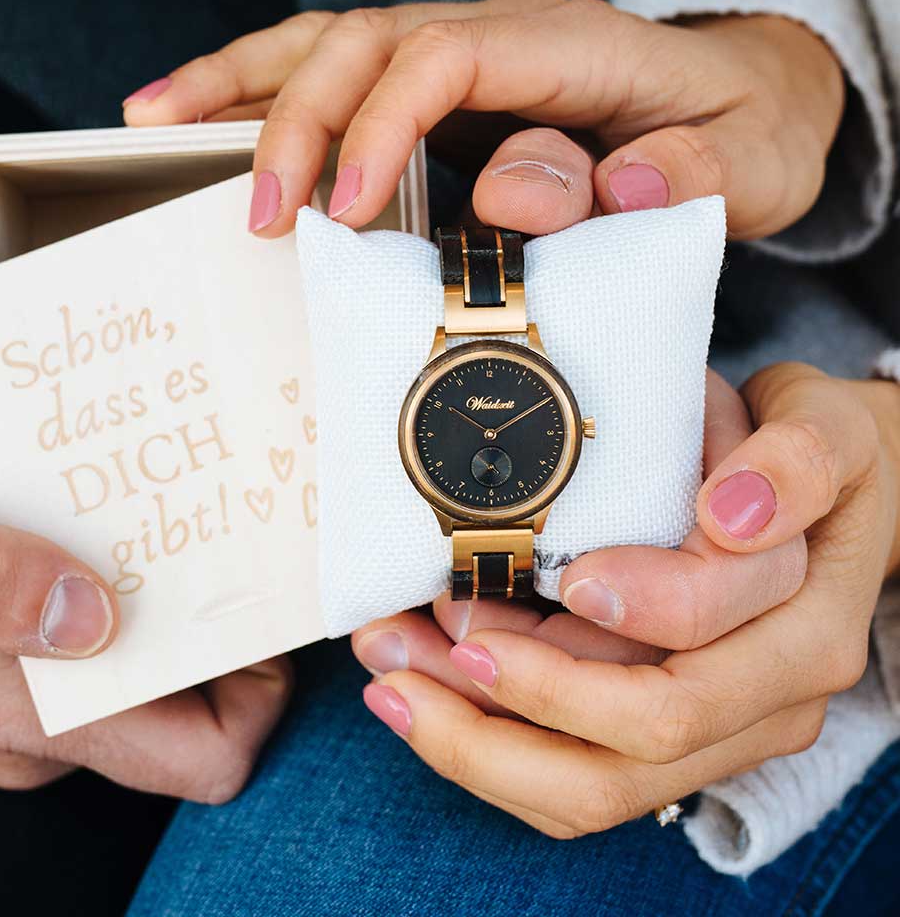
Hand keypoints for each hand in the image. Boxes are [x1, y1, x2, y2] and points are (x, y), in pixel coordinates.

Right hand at [0, 404, 290, 800]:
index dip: (261, 688)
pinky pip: (97, 644)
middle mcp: (34, 723)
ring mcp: (15, 695)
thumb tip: (85, 619)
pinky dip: (128, 591)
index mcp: (27, 714)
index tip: (270, 599)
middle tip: (246, 537)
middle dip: (226, 630)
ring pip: (142, 672)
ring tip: (191, 516)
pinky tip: (122, 522)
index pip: (206, 753)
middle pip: (187, 705)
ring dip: (178, 602)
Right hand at [123, 0, 842, 240]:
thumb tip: (571, 191)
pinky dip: (258, 90)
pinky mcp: (430, 85)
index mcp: (567, 46)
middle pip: (365, 41)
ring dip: (239, 85)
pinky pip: (332, 71)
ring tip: (156, 126)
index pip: (445, 57)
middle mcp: (496, 33)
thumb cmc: (732, 138)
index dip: (383, 125)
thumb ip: (670, 174)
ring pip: (327, 41)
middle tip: (258, 216)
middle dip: (297, 123)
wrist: (736, 106)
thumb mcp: (738, 165)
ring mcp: (454, 51)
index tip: (349, 210)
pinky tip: (197, 116)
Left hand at [350, 366, 899, 836]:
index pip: (686, 674)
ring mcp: (716, 731)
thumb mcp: (824, 428)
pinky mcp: (669, 737)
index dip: (588, 648)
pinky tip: (424, 690)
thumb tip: (732, 518)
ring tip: (388, 672)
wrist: (824, 502)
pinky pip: (574, 776)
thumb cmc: (810, 454)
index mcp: (802, 633)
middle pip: (624, 754)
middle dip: (499, 708)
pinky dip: (489, 744)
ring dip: (472, 739)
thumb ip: (797, 461)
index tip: (516, 588)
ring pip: (587, 785)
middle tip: (406, 643)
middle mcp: (765, 703)